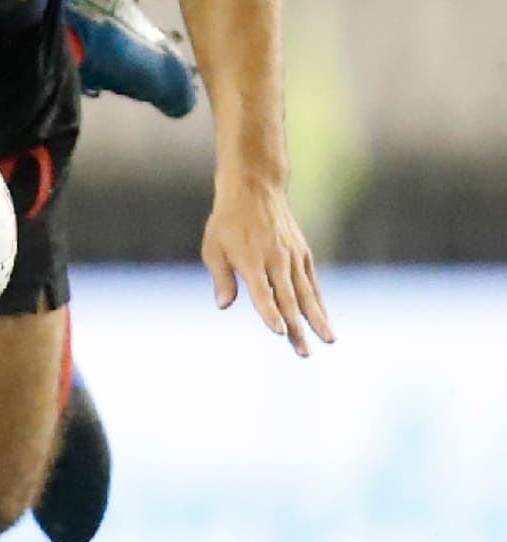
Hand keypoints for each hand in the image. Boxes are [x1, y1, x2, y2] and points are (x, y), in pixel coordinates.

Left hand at [202, 177, 333, 356]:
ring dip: (316, 319)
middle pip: (288, 299)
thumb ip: (221, 277)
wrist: (254, 188)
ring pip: (306, 293)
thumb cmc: (228, 221)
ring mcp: (292, 256)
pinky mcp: (302, 253)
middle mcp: (275, 259)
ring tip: (328, 340)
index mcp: (250, 260)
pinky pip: (312, 282)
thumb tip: (223, 305)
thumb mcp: (214, 246)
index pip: (262, 292)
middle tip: (304, 353)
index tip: (280, 332)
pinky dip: (318, 301)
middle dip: (297, 328)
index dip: (270, 313)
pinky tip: (324, 320)